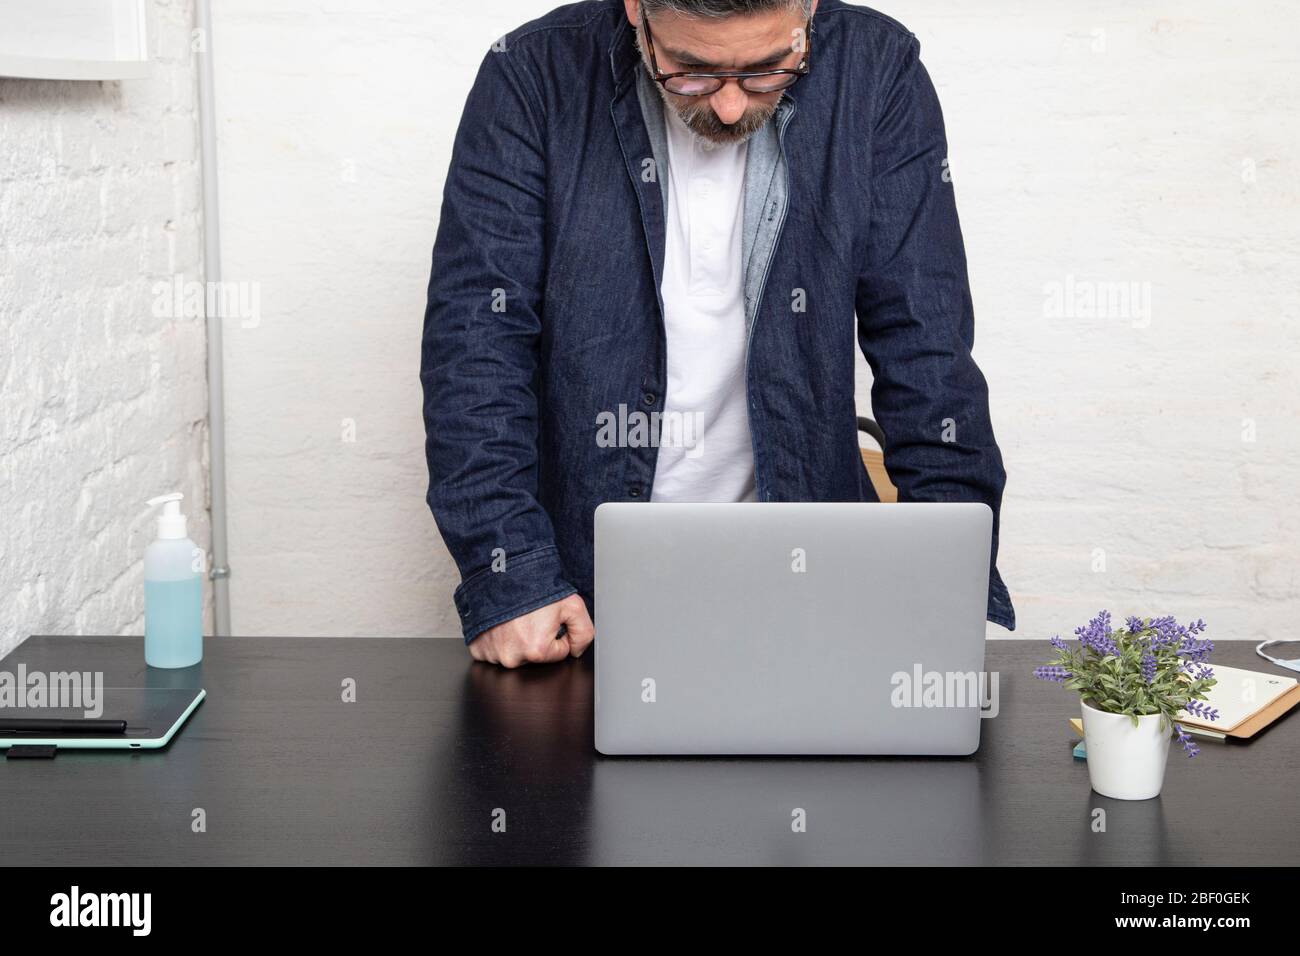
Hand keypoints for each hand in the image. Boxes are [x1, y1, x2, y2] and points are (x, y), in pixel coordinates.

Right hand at [467, 594, 593, 667]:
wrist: (501, 570)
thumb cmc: (533, 586)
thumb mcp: (572, 605)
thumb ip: (584, 633)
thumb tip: (577, 651)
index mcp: (536, 650)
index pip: (559, 652)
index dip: (558, 633)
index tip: (549, 619)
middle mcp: (512, 657)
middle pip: (535, 656)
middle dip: (537, 638)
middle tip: (532, 617)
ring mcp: (492, 654)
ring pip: (514, 653)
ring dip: (516, 639)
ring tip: (515, 618)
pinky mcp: (477, 649)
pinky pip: (492, 651)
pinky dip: (497, 639)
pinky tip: (501, 623)